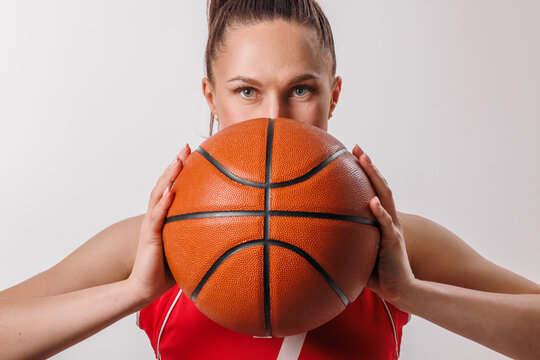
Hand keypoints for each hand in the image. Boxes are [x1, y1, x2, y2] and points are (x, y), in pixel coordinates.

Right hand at [127, 143, 190, 305]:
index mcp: (165, 219)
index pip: (173, 189)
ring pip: (158, 194)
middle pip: (165, 184)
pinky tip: (172, 191)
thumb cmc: (166, 272)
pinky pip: (156, 217)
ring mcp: (151, 225)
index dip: (182, 172)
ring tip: (178, 160)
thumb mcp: (189, 251)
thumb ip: (203, 240)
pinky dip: (163, 203)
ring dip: (169, 176)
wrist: (144, 289)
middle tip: (187, 147)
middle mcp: (157, 217)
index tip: (195, 155)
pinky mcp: (148, 237)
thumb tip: (232, 234)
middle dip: (176, 164)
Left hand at [352, 144, 415, 304]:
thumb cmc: (377, 271)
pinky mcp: (393, 242)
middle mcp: (388, 219)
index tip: (351, 154)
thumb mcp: (357, 251)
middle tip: (357, 147)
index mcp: (380, 219)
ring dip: (375, 178)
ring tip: (365, 160)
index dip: (364, 172)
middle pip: (380, 186)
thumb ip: (345, 239)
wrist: (399, 289)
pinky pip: (386, 225)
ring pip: (385, 197)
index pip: (372, 189)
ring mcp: (392, 228)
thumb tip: (317, 234)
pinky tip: (371, 201)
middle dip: (369, 165)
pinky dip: (379, 212)